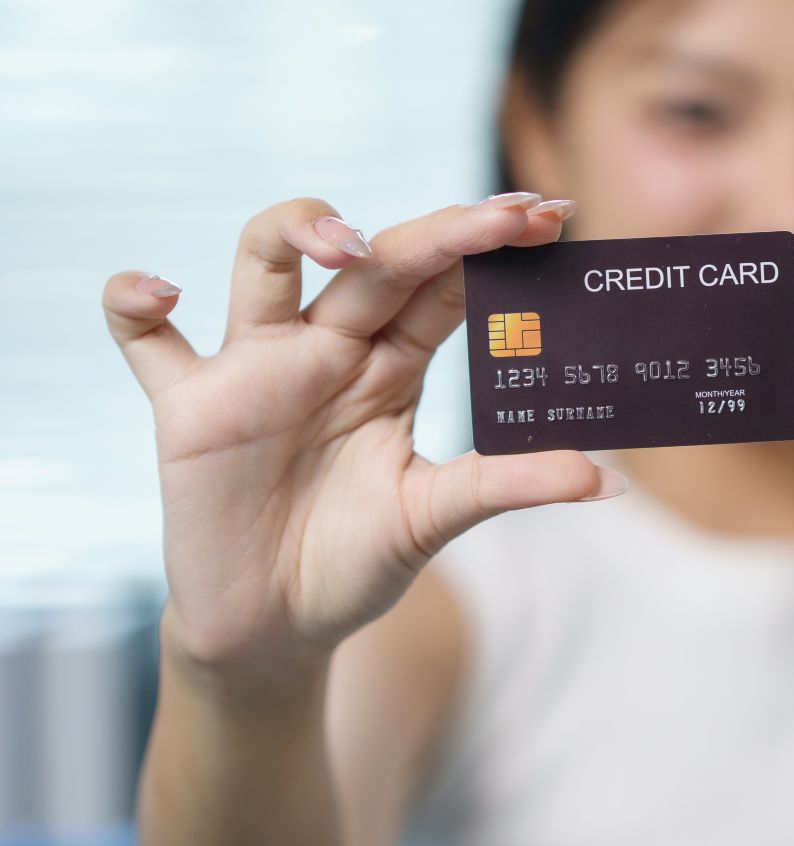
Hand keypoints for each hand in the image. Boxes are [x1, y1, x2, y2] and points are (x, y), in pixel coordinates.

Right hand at [103, 192, 621, 673]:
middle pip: (378, 263)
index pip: (446, 285)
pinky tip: (160, 292)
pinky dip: (134, 303)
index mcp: (392, 366)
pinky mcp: (187, 406)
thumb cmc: (355, 562)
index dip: (491, 247)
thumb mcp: (434, 518)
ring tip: (345, 245)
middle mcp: (326, 348)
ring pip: (264, 260)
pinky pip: (146, 340)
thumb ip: (509, 485)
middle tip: (503, 216)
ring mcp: (255, 368)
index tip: (550, 217)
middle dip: (438, 232)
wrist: (273, 629)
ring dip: (298, 230)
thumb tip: (607, 481)